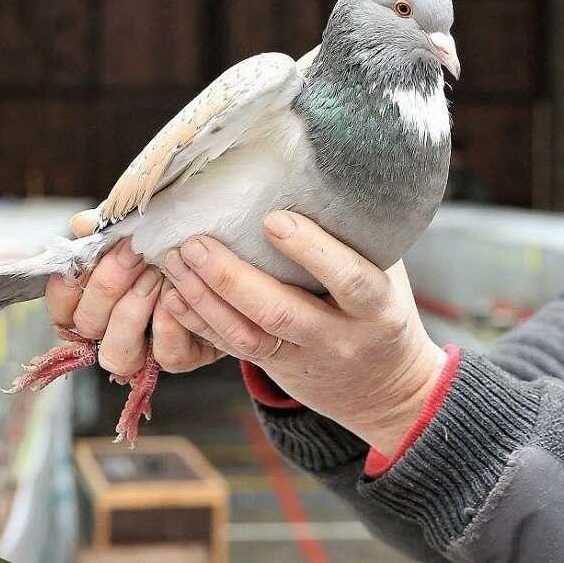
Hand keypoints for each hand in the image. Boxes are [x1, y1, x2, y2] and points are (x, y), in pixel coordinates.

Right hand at [43, 211, 225, 377]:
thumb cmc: (173, 241)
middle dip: (108, 285)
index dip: (66, 288)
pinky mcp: (184, 357)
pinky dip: (170, 326)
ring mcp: (147, 350)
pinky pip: (168, 357)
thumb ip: (109, 227)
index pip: (61, 309)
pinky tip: (178, 295)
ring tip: (156, 274)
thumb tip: (82, 225)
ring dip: (133, 311)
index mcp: (94, 303)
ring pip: (118, 354)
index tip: (88, 256)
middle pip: (87, 326)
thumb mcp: (140, 227)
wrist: (231, 258)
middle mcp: (113, 332)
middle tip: (135, 253)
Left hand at [160, 211, 446, 454]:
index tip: (272, 219)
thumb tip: (325, 175)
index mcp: (377, 308)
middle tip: (196, 242)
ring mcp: (305, 358)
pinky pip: (232, 349)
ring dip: (205, 299)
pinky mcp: (276, 368)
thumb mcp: (389, 275)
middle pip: (280, 313)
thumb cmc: (384, 310)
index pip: (349, 279)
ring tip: (175, 261)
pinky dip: (199, 322)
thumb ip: (360, 239)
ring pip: (247, 337)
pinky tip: (174, 295)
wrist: (385, 387)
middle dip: (232, 278)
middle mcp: (340, 337)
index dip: (311, 251)